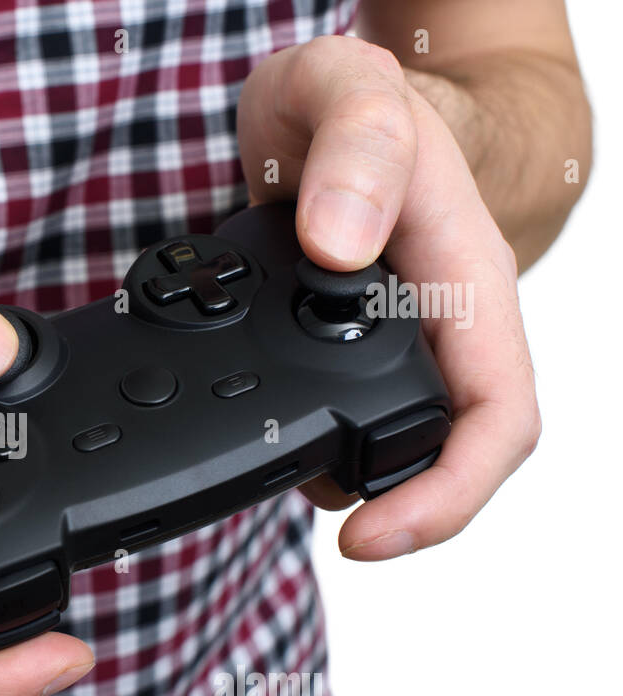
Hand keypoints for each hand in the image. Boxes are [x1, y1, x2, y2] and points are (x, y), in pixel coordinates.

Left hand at [237, 35, 540, 558]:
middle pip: (453, 448)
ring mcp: (397, 339)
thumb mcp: (344, 87)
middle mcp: (440, 321)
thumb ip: (356, 149)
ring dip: (357, 482)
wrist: (332, 100)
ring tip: (289, 482)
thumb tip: (340, 248)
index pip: (497, 413)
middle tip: (332, 531)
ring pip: (401, 440)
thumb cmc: (350, 96)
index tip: (372, 535)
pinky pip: (353, 415)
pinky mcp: (346, 346)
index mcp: (464, 275)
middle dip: (400, 507)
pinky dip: (321, 444)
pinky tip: (272, 445)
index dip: (449, 494)